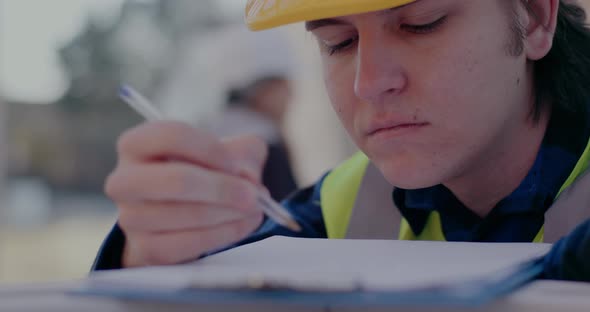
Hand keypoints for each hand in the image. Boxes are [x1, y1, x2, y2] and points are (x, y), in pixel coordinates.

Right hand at [105, 121, 266, 266]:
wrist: (179, 216)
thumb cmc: (202, 172)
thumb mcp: (225, 151)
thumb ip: (244, 153)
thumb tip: (247, 178)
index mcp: (136, 144)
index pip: (172, 136)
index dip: (211, 149)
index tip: (236, 163)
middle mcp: (124, 180)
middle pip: (177, 181)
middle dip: (222, 188)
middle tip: (252, 195)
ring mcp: (130, 217)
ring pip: (186, 216)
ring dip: (228, 213)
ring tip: (253, 209)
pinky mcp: (145, 249)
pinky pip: (189, 243)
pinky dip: (224, 234)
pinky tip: (242, 225)